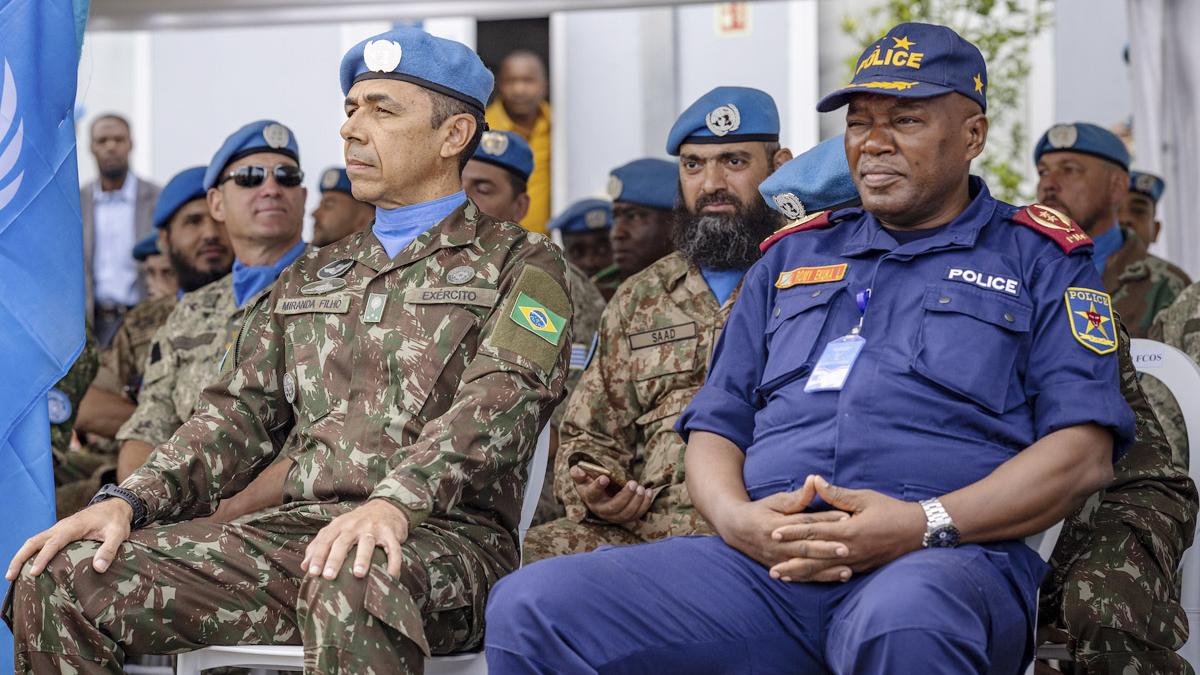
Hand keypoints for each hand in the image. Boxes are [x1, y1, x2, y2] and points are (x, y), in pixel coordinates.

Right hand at [5, 498, 132, 579]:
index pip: (53, 543)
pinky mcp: (59, 533)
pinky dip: (29, 554)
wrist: (115, 506)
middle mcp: (61, 527)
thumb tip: (98, 568)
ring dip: (21, 556)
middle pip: (34, 541)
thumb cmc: (116, 521)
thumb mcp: (118, 534)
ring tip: (11, 576)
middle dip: (20, 558)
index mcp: (73, 526)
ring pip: (33, 541)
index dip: (43, 558)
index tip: (34, 572)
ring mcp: (58, 529)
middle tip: (9, 576)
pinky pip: (40, 543)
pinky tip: (26, 567)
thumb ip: (110, 549)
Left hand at [302, 499, 408, 579]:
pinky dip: (393, 562)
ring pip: (367, 544)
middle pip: (343, 542)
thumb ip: (320, 545)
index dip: (318, 556)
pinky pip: (393, 548)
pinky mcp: (390, 533)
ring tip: (358, 574)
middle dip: (335, 559)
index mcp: (339, 525)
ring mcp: (374, 528)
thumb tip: (305, 567)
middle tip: (328, 576)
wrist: (387, 506)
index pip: (325, 541)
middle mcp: (355, 525)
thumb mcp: (337, 529)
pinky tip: (391, 576)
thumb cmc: (357, 523)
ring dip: (362, 558)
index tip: (312, 572)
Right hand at [570, 465, 652, 523]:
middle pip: (613, 507)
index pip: (592, 494)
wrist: (600, 496)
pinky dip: (644, 505)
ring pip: (626, 514)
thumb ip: (579, 474)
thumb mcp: (583, 478)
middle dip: (624, 496)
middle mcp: (601, 510)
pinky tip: (648, 492)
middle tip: (633, 483)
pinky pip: (636, 515)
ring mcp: (614, 516)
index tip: (604, 478)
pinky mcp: (625, 517)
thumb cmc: (592, 484)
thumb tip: (576, 469)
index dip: (597, 487)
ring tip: (641, 488)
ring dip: (636, 501)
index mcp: (590, 498)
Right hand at [716, 479, 850, 581]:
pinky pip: (802, 577)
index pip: (804, 522)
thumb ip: (797, 496)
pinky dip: (819, 578)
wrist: (737, 530)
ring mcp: (778, 560)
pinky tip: (837, 578)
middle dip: (826, 550)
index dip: (825, 520)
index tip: (845, 518)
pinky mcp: (780, 569)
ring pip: (805, 567)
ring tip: (847, 571)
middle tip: (847, 549)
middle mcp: (777, 545)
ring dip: (827, 570)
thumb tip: (814, 480)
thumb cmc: (760, 511)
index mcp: (776, 525)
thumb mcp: (775, 501)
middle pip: (805, 548)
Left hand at [768, 477, 924, 581]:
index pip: (814, 532)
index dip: (793, 533)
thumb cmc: (892, 511)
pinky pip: (836, 574)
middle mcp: (850, 550)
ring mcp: (856, 562)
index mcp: (848, 531)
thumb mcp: (865, 498)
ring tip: (784, 577)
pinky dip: (820, 577)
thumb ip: (838, 494)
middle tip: (771, 569)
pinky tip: (809, 580)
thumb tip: (816, 481)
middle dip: (792, 563)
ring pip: (823, 570)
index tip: (774, 533)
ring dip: (802, 574)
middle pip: (814, 558)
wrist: (920, 532)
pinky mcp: (863, 568)